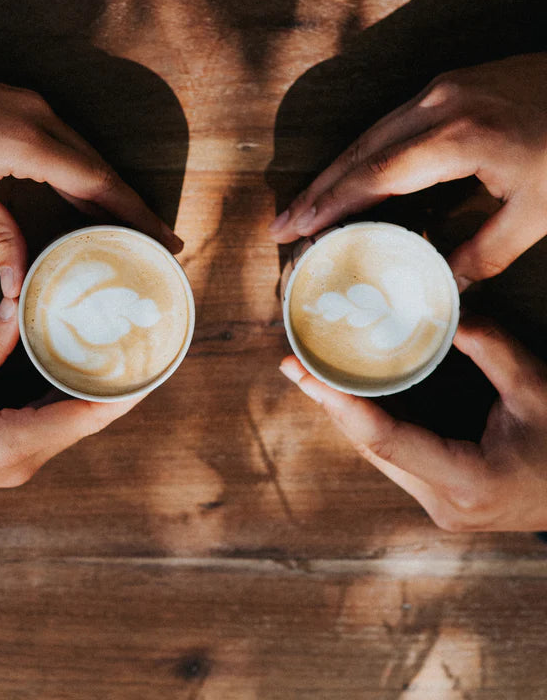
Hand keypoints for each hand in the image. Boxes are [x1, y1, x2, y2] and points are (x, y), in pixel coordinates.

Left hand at [0, 54, 182, 296]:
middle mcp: (42, 118)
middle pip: (103, 169)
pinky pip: (71, 144)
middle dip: (134, 208)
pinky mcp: (26, 105)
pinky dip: (88, 175)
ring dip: (114, 191)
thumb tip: (18, 285)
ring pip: (89, 155)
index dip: (134, 215)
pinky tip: (94, 198)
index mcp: (28, 143)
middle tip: (163, 242)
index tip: (162, 240)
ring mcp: (36, 107)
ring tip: (137, 227)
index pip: (97, 184)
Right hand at [0, 298, 141, 546]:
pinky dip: (66, 400)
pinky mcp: (5, 459)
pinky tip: (68, 371)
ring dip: (93, 392)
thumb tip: (16, 305)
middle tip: (136, 341)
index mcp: (14, 444)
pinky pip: (50, 427)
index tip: (152, 359)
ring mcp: (16, 464)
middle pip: (88, 420)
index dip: (126, 389)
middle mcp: (25, 459)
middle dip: (117, 385)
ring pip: (71, 424)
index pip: (90, 415)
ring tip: (112, 348)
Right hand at [269, 54, 546, 290]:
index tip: (297, 229)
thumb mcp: (540, 210)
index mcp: (457, 137)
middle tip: (281, 225)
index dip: (331, 205)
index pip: (375, 176)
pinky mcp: (448, 86)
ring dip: (334, 173)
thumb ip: (486, 253)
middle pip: (358, 152)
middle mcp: (438, 105)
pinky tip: (349, 179)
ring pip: (368, 135)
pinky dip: (361, 156)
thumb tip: (444, 288)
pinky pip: (388, 124)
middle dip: (316, 191)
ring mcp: (441, 89)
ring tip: (304, 208)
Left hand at [280, 317, 546, 531]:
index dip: (340, 403)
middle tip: (294, 364)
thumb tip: (448, 311)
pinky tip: (351, 392)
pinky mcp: (439, 497)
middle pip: (371, 446)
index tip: (302, 374)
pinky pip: (394, 455)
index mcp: (467, 482)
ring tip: (311, 373)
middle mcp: (443, 503)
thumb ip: (492, 348)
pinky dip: (373, 421)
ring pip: (378, 452)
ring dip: (347, 412)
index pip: (385, 439)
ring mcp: (439, 505)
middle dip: (331, 403)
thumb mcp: (540, 391)